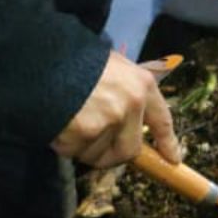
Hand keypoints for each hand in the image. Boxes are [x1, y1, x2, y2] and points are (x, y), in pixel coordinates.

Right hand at [53, 50, 182, 168]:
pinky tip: (61, 124)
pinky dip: (68, 145)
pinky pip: (76, 152)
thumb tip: (133, 123)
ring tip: (73, 120)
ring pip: (100, 155)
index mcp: (141, 85)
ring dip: (86, 147)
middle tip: (97, 142)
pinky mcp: (83, 135)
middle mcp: (130, 106)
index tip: (173, 158)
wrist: (44, 59)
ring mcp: (107, 122)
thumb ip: (128, 91)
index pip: (162, 120)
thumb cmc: (79, 60)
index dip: (167, 142)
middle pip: (130, 150)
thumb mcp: (114, 65)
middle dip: (114, 152)